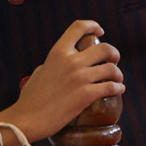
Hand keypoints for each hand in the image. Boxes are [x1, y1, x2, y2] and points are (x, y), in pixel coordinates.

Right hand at [5, 20, 123, 141]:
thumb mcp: (41, 71)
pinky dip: (118, 88)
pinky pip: (111, 87)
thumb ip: (54, 64)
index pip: (78, 28)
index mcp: (58, 52)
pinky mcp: (86, 95)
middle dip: (113, 54)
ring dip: (118, 74)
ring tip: (117, 79)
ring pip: (111, 68)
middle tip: (113, 61)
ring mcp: (79, 78)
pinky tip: (118, 90)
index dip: (93, 26)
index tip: (100, 31)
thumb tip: (63, 63)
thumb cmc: (30, 98)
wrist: (27, 119)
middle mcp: (71, 61)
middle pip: (105, 48)